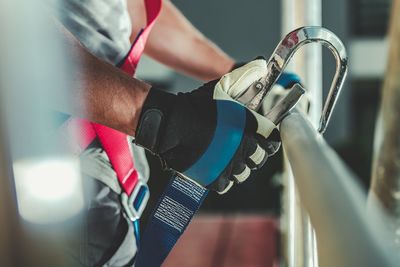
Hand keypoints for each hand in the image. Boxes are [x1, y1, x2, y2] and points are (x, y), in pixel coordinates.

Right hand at [135, 58, 279, 193]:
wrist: (168, 123)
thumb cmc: (194, 106)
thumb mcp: (221, 87)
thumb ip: (244, 76)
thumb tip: (261, 64)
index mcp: (247, 129)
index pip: (271, 142)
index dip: (268, 140)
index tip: (263, 138)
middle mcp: (240, 150)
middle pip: (259, 159)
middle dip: (254, 152)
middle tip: (243, 145)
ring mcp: (226, 166)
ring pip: (243, 172)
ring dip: (239, 165)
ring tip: (228, 155)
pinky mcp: (212, 178)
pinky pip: (227, 184)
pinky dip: (224, 177)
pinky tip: (218, 166)